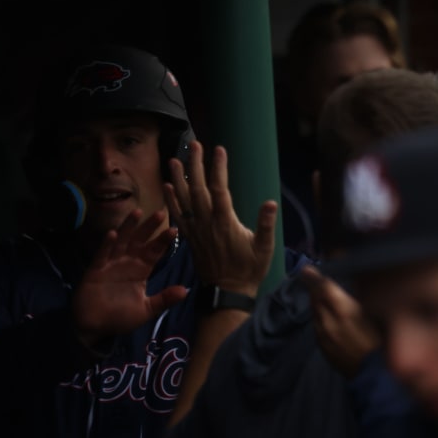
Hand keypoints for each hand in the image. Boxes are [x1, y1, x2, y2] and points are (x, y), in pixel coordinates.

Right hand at [72, 209, 188, 347]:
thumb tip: (186, 290)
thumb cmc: (119, 317)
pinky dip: (107, 245)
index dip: (163, 241)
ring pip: (121, 241)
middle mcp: (127, 263)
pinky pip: (102, 255)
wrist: (95, 327)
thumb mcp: (146, 310)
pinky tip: (112, 234)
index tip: (174, 229)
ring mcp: (110, 264)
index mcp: (140, 270)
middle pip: (139, 241)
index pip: (154, 252)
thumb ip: (164, 299)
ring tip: (137, 212)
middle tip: (161, 213)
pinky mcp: (96, 270)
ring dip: (128, 227)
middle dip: (149, 227)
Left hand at [163, 141, 277, 296]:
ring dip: (178, 178)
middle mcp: (207, 223)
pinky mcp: (189, 238)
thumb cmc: (249, 270)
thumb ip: (266, 225)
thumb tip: (271, 203)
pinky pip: (176, 216)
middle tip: (194, 144)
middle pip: (197, 188)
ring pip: (183, 200)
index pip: (220, 189)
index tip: (219, 149)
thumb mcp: (264, 249)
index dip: (218, 168)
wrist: (226, 293)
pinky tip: (166, 186)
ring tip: (174, 159)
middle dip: (195, 165)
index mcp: (225, 222)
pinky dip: (170, 200)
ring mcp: (195, 230)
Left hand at [299, 265, 379, 375]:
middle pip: (316, 300)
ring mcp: (324, 337)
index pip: (323, 287)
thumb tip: (355, 283)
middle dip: (315, 289)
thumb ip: (362, 296)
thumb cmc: (386, 341)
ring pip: (315, 315)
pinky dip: (321, 321)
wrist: (377, 376)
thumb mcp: (379, 313)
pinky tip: (330, 321)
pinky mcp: (324, 349)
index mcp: (343, 309)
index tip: (306, 269)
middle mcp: (328, 321)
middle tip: (317, 280)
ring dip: (318, 305)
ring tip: (325, 300)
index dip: (314, 276)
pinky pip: (318, 329)